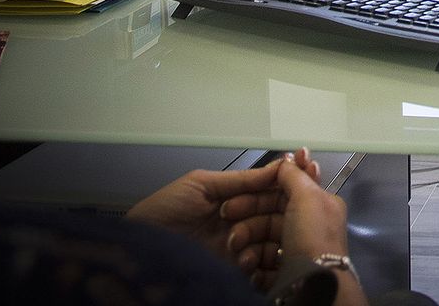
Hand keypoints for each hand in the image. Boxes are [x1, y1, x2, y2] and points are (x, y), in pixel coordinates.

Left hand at [125, 154, 298, 262]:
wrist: (138, 250)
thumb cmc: (161, 213)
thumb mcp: (201, 185)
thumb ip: (241, 179)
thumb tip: (279, 167)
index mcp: (236, 197)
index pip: (272, 190)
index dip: (288, 184)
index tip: (301, 177)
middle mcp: (243, 221)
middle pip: (279, 215)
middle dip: (277, 213)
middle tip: (263, 214)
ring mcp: (241, 247)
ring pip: (274, 240)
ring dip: (263, 239)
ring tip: (235, 241)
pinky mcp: (235, 270)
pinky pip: (262, 268)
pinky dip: (259, 264)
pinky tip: (243, 260)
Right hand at [226, 153, 351, 290]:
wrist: (312, 284)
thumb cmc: (311, 235)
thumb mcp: (307, 197)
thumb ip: (294, 175)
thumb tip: (289, 157)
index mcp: (319, 207)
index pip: (285, 193)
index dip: (261, 191)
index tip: (236, 192)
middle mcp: (308, 228)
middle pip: (269, 218)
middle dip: (246, 219)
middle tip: (226, 216)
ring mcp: (295, 253)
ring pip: (261, 242)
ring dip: (245, 244)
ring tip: (238, 250)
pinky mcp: (283, 275)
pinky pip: (262, 266)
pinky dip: (253, 265)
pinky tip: (249, 266)